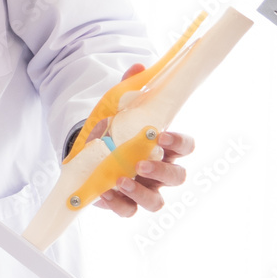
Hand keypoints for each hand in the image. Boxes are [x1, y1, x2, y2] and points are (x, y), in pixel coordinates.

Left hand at [89, 63, 193, 216]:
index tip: (161, 136)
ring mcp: (144, 189)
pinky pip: (128, 210)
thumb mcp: (119, 107)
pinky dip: (118, 203)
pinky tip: (104, 191)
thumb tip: (138, 67)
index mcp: (165, 148)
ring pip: (156, 202)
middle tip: (140, 164)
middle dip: (161, 172)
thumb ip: (130, 89)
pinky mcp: (124, 203)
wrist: (90, 150)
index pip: (186, 147)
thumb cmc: (115, 129)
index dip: (179, 143)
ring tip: (121, 180)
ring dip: (142, 193)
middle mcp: (160, 171)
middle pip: (177, 178)